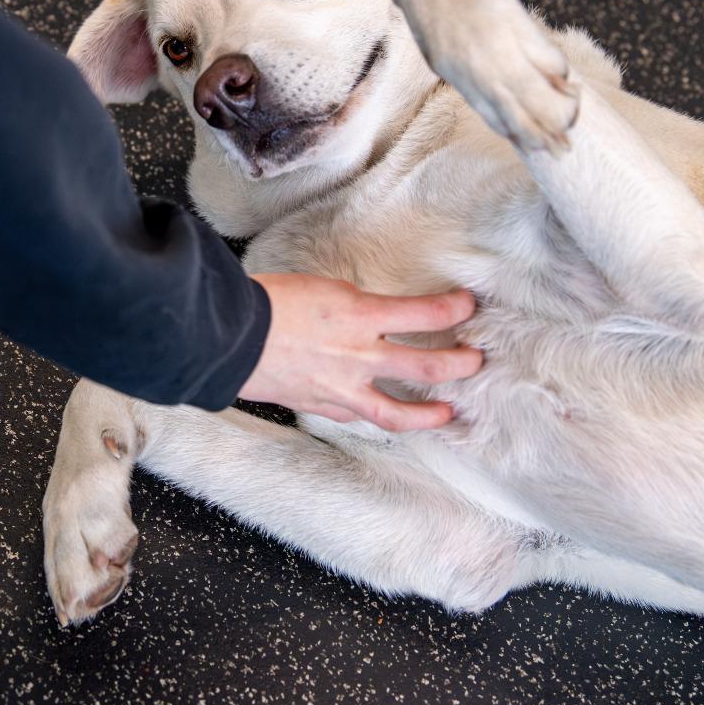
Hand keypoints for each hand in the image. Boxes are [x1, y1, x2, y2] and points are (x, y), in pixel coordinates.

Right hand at [240, 273, 481, 429]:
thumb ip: (355, 306)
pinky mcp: (321, 405)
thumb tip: (372, 317)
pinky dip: (373, 416)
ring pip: (400, 413)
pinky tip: (382, 415)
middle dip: (460, 364)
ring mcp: (342, 388)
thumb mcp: (322, 288)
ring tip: (448, 413)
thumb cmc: (267, 302)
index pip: (427, 314)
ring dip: (431, 414)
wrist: (228, 336)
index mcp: (361, 316)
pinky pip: (356, 416)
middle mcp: (360, 356)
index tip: (467, 305)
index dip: (455, 309)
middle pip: (429, 368)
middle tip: (475, 360)